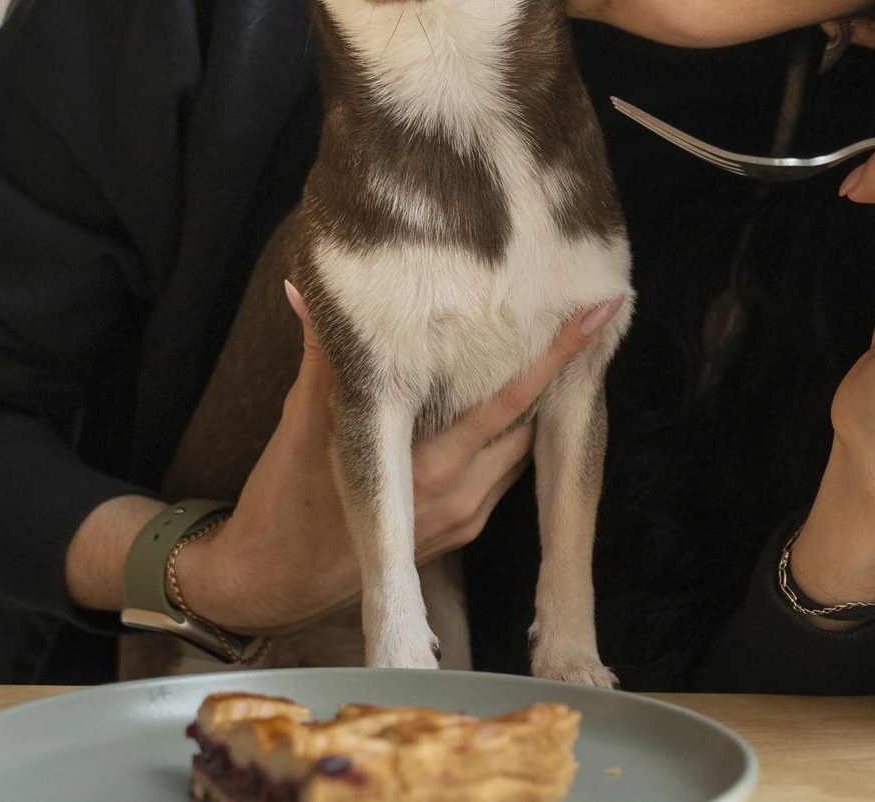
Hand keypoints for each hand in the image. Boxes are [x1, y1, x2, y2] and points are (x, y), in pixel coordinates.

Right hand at [170, 285, 624, 634]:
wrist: (274, 583)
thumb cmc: (284, 504)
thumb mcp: (298, 426)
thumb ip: (322, 359)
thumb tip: (311, 291)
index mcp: (428, 468)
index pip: (512, 401)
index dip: (558, 357)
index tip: (600, 316)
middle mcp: (460, 496)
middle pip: (531, 425)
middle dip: (555, 375)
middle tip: (572, 316)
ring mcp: (466, 518)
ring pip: (523, 452)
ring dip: (534, 409)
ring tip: (546, 353)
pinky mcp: (462, 531)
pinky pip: (505, 475)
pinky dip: (511, 438)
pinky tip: (506, 406)